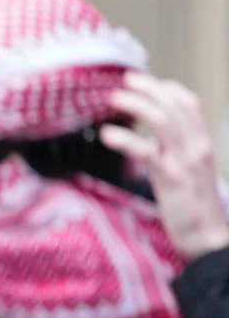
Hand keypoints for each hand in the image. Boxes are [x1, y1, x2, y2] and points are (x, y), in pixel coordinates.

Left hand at [105, 72, 228, 259]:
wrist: (208, 237)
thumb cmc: (194, 208)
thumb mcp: (188, 173)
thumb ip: (173, 154)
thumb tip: (152, 143)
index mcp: (202, 144)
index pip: (190, 104)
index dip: (167, 89)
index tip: (146, 83)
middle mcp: (196, 147)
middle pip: (175, 105)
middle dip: (149, 88)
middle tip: (125, 80)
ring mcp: (185, 161)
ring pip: (163, 120)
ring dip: (137, 104)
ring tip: (115, 98)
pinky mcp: (171, 178)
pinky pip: (147, 151)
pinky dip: (126, 139)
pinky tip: (107, 135)